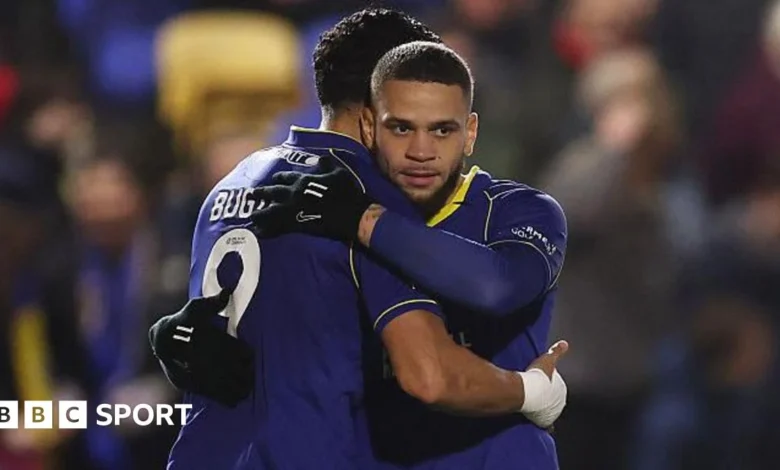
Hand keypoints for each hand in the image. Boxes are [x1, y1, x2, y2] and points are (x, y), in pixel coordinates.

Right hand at [149, 290, 252, 406]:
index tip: (249, 356)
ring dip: (241, 387)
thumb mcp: (196, 307)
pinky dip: (229, 398)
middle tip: (250, 373)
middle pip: (238, 371)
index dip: (248, 356)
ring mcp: (198, 373)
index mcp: (209, 339)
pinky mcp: (190, 385)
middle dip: (247, 373)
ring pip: (229, 386)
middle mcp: (204, 358)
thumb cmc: (184, 320)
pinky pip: (215, 396)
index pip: (241, 353)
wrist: (161, 339)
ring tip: (246, 386)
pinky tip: (235, 397)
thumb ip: (214, 302)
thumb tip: (227, 291)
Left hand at [251, 157, 372, 240]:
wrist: (352, 215)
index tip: (273, 179)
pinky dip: (267, 230)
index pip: (286, 177)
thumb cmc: (349, 193)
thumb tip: (320, 158)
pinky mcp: (297, 224)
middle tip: (249, 195)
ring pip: (271, 211)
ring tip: (251, 217)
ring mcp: (294, 209)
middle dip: (260, 193)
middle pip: (272, 192)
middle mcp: (295, 193)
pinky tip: (259, 233)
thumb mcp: (340, 173)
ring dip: (259, 213)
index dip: (278, 178)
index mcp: (304, 180)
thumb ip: (327, 164)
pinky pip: (277, 227)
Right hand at [519, 340, 568, 429]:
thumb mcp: (547, 360)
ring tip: (536, 406)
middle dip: (547, 397)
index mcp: (562, 389)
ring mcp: (553, 412)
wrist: (527, 391)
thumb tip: (565, 343)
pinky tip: (545, 427)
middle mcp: (561, 402)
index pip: (557, 387)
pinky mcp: (545, 421)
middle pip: (554, 400)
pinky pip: (548, 425)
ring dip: (545, 409)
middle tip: (536, 393)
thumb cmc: (537, 376)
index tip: (540, 382)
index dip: (547, 384)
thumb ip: (557, 351)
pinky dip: (547, 425)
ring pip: (551, 411)